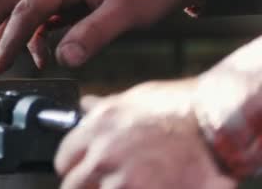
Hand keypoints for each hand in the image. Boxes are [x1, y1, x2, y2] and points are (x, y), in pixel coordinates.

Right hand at [0, 0, 206, 72]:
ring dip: (6, 34)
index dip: (7, 38)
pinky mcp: (72, 0)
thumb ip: (93, 35)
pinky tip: (39, 58)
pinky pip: (42, 19)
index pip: (26, 9)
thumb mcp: (126, 12)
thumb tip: (63, 59)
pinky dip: (33, 39)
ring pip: (21, 9)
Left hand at [55, 80, 235, 188]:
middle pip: (73, 185)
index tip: (81, 169)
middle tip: (106, 180)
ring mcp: (122, 182)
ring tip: (129, 181)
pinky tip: (145, 185)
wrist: (216, 126)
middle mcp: (103, 156)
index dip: (72, 166)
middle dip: (86, 184)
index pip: (63, 160)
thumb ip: (104, 109)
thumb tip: (85, 105)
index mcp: (96, 129)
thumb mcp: (133, 99)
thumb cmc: (179, 108)